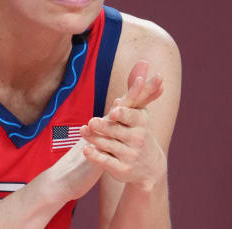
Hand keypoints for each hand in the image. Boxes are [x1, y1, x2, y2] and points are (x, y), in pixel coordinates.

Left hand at [80, 61, 167, 190]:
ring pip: (108, 145)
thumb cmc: (138, 130)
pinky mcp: (121, 169)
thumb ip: (137, 88)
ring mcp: (129, 156)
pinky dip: (96, 156)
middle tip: (92, 121)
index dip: (123, 114)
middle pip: (116, 131)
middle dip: (105, 126)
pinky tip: (86, 150)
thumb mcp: (140, 110)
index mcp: (141, 124)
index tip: (115, 109)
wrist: (148, 166)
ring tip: (83, 130)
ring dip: (95, 138)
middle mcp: (137, 140)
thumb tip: (143, 61)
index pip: (132, 117)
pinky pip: (105, 162)